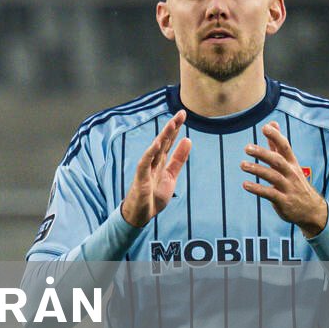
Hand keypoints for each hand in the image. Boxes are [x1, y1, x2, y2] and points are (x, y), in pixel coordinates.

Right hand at [120, 111, 189, 227]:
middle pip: (163, 141)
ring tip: (172, 125)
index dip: (176, 128)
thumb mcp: (171, 176)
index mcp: (161, 161)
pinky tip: (157, 144)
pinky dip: (150, 153)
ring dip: (163, 137)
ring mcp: (146, 169)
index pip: (169, 141)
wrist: (141, 214)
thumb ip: (179, 159)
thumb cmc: (154, 196)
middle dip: (172, 127)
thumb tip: (188, 140)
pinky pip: (145, 163)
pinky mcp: (140, 178)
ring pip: (155, 149)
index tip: (183, 114)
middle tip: (181, 113)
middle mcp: (153, 162)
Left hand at [242, 121, 326, 236]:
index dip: (276, 137)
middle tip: (247, 148)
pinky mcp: (283, 201)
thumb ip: (277, 146)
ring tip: (242, 164)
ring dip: (257, 170)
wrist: (311, 210)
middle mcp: (291, 174)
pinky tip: (245, 185)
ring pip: (273, 176)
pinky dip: (257, 189)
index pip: (285, 147)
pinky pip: (270, 194)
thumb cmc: (295, 183)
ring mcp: (288, 188)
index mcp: (292, 163)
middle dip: (263, 153)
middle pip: (278, 161)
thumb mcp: (289, 164)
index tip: (265, 127)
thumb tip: (272, 123)